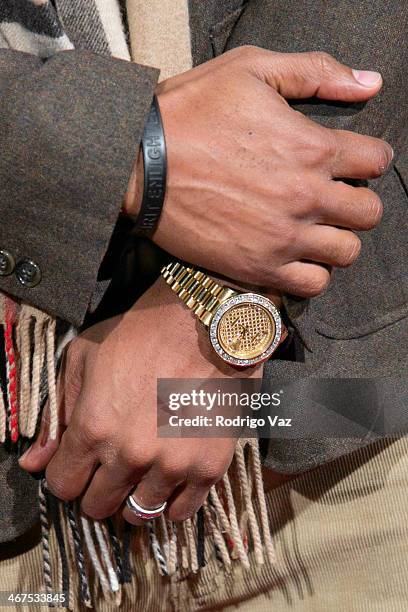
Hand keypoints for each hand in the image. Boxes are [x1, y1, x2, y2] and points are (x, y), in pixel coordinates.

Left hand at [19, 279, 259, 522]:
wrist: (205, 325)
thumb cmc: (141, 336)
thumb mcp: (83, 361)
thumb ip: (55, 415)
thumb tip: (34, 462)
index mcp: (93, 428)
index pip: (62, 485)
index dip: (67, 474)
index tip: (80, 462)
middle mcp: (130, 454)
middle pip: (97, 506)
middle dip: (98, 487)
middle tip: (112, 465)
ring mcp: (172, 465)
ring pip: (138, 514)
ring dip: (134, 496)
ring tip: (143, 470)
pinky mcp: (208, 467)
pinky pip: (181, 513)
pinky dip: (172, 501)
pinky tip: (170, 477)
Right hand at [125, 47, 391, 297]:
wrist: (136, 163)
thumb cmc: (189, 113)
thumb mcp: (250, 69)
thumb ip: (316, 72)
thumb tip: (369, 83)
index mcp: (312, 146)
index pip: (376, 161)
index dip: (369, 158)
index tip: (353, 161)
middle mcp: (306, 196)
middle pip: (369, 213)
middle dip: (357, 201)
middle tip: (332, 196)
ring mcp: (283, 237)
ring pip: (346, 252)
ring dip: (337, 239)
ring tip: (314, 228)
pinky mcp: (257, 267)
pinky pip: (312, 285)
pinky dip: (311, 273)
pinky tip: (294, 256)